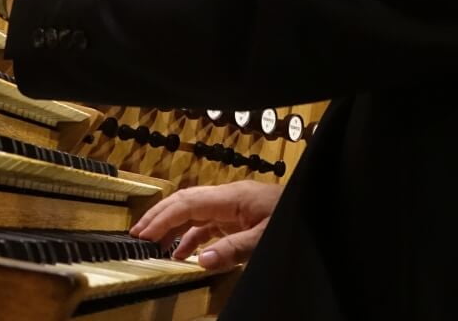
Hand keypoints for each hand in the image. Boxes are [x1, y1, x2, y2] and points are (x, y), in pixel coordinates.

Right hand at [129, 180, 280, 267]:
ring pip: (196, 212)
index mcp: (232, 197)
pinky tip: (183, 253)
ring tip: (153, 246)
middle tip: (136, 236)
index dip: (163, 218)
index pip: (188, 203)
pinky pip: (209, 224)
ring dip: (174, 227)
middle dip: (160, 217)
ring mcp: (235, 206)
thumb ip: (232, 250)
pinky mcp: (241, 217)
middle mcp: (229, 197)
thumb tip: (197, 260)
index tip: (142, 235)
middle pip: (186, 202)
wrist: (321, 210)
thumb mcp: (265, 239)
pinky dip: (193, 236)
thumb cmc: (294, 219)